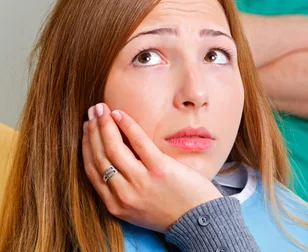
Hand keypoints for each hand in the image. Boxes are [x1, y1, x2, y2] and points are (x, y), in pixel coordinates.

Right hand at [82, 103, 221, 232]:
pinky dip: (126, 125)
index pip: (92, 169)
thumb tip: (112, 153)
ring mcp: (141, 182)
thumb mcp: (137, 205)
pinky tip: (119, 113)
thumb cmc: (170, 209)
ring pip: (113, 148)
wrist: (198, 220)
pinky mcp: (159, 169)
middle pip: (100, 156)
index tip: (86, 128)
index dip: (86, 145)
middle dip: (93, 130)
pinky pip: (138, 142)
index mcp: (115, 204)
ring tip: (102, 108)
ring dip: (104, 125)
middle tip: (92, 112)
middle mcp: (124, 194)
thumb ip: (122, 186)